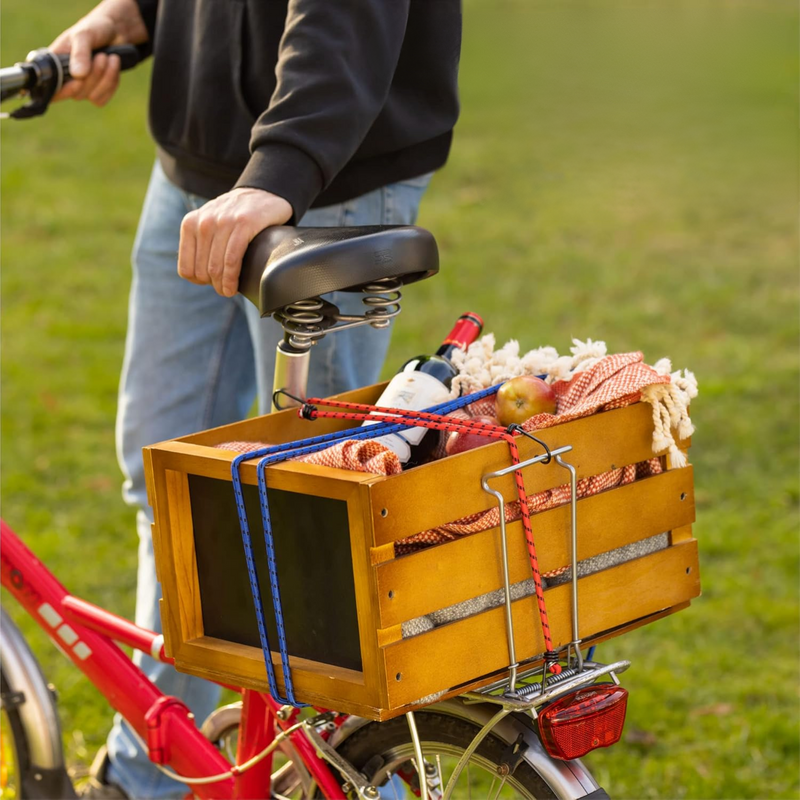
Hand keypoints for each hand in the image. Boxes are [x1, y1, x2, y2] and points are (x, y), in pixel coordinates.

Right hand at [49, 0, 147, 105]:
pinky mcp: (97, 92)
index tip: (77, 79)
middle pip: (77, 93)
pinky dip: (112, 83)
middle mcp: (66, 79)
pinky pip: (103, 98)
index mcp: (54, 64)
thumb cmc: (93, 30)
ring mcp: (82, 88)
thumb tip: (77, 75)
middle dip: (93, 76)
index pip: (51, 89)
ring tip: (108, 57)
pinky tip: (113, 66)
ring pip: (92, 96)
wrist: (114, 32)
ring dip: (105, 78)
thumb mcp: (83, 36)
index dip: (62, 91)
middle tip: (101, 56)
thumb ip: (79, 54)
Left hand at [178, 188, 293, 297]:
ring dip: (224, 286)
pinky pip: (232, 259)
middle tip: (225, 290)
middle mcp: (204, 222)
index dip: (199, 282)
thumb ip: (200, 244)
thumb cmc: (236, 216)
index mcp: (190, 224)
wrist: (262, 193)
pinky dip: (232, 277)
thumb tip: (198, 278)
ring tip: (230, 291)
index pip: (186, 268)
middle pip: (202, 271)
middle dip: (214, 286)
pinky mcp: (243, 224)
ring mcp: (223, 222)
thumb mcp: (210, 224)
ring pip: (216, 267)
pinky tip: (235, 285)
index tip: (212, 283)